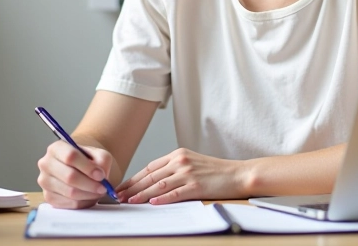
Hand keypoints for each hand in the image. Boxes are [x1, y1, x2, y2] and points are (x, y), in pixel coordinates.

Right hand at [37, 140, 115, 208]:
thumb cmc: (89, 160)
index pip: (70, 156)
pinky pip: (69, 203)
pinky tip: (89, 197)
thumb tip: (100, 176)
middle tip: (103, 188)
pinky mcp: (48, 197)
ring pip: (70, 192)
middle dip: (90, 184)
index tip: (101, 175)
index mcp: (57, 148)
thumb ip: (102, 161)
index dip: (87, 167)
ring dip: (88, 194)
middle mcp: (46, 164)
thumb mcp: (99, 154)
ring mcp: (45, 181)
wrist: (80, 169)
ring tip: (98, 192)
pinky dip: (83, 202)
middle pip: (69, 177)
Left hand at [116, 148, 245, 204]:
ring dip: (141, 194)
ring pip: (158, 185)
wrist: (238, 174)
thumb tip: (154, 183)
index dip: (134, 178)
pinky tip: (151, 202)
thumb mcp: (193, 163)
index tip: (123, 186)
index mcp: (178, 154)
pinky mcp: (196, 186)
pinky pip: (174, 193)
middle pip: (150, 176)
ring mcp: (188, 173)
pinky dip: (161, 198)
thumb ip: (175, 169)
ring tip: (130, 201)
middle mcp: (180, 161)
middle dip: (133, 187)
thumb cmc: (216, 171)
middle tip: (119, 196)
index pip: (150, 167)